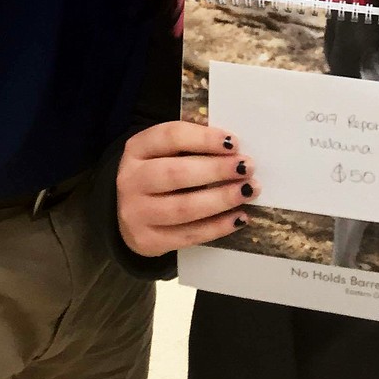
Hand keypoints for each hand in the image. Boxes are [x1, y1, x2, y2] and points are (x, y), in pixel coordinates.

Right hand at [116, 122, 258, 257]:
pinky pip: (188, 235)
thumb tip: (233, 149)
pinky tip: (239, 217)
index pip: (170, 137)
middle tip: (246, 167)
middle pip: (176, 174)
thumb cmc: (157, 174)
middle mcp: (131, 180)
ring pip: (183, 208)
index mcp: (137, 149)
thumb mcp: (163, 153)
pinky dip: (217, 227)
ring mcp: (136, 213)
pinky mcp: (147, 241)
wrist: (130, 213)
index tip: (233, 142)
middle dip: (216, 170)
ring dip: (221, 199)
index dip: (204, 138)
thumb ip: (190, 147)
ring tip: (248, 190)